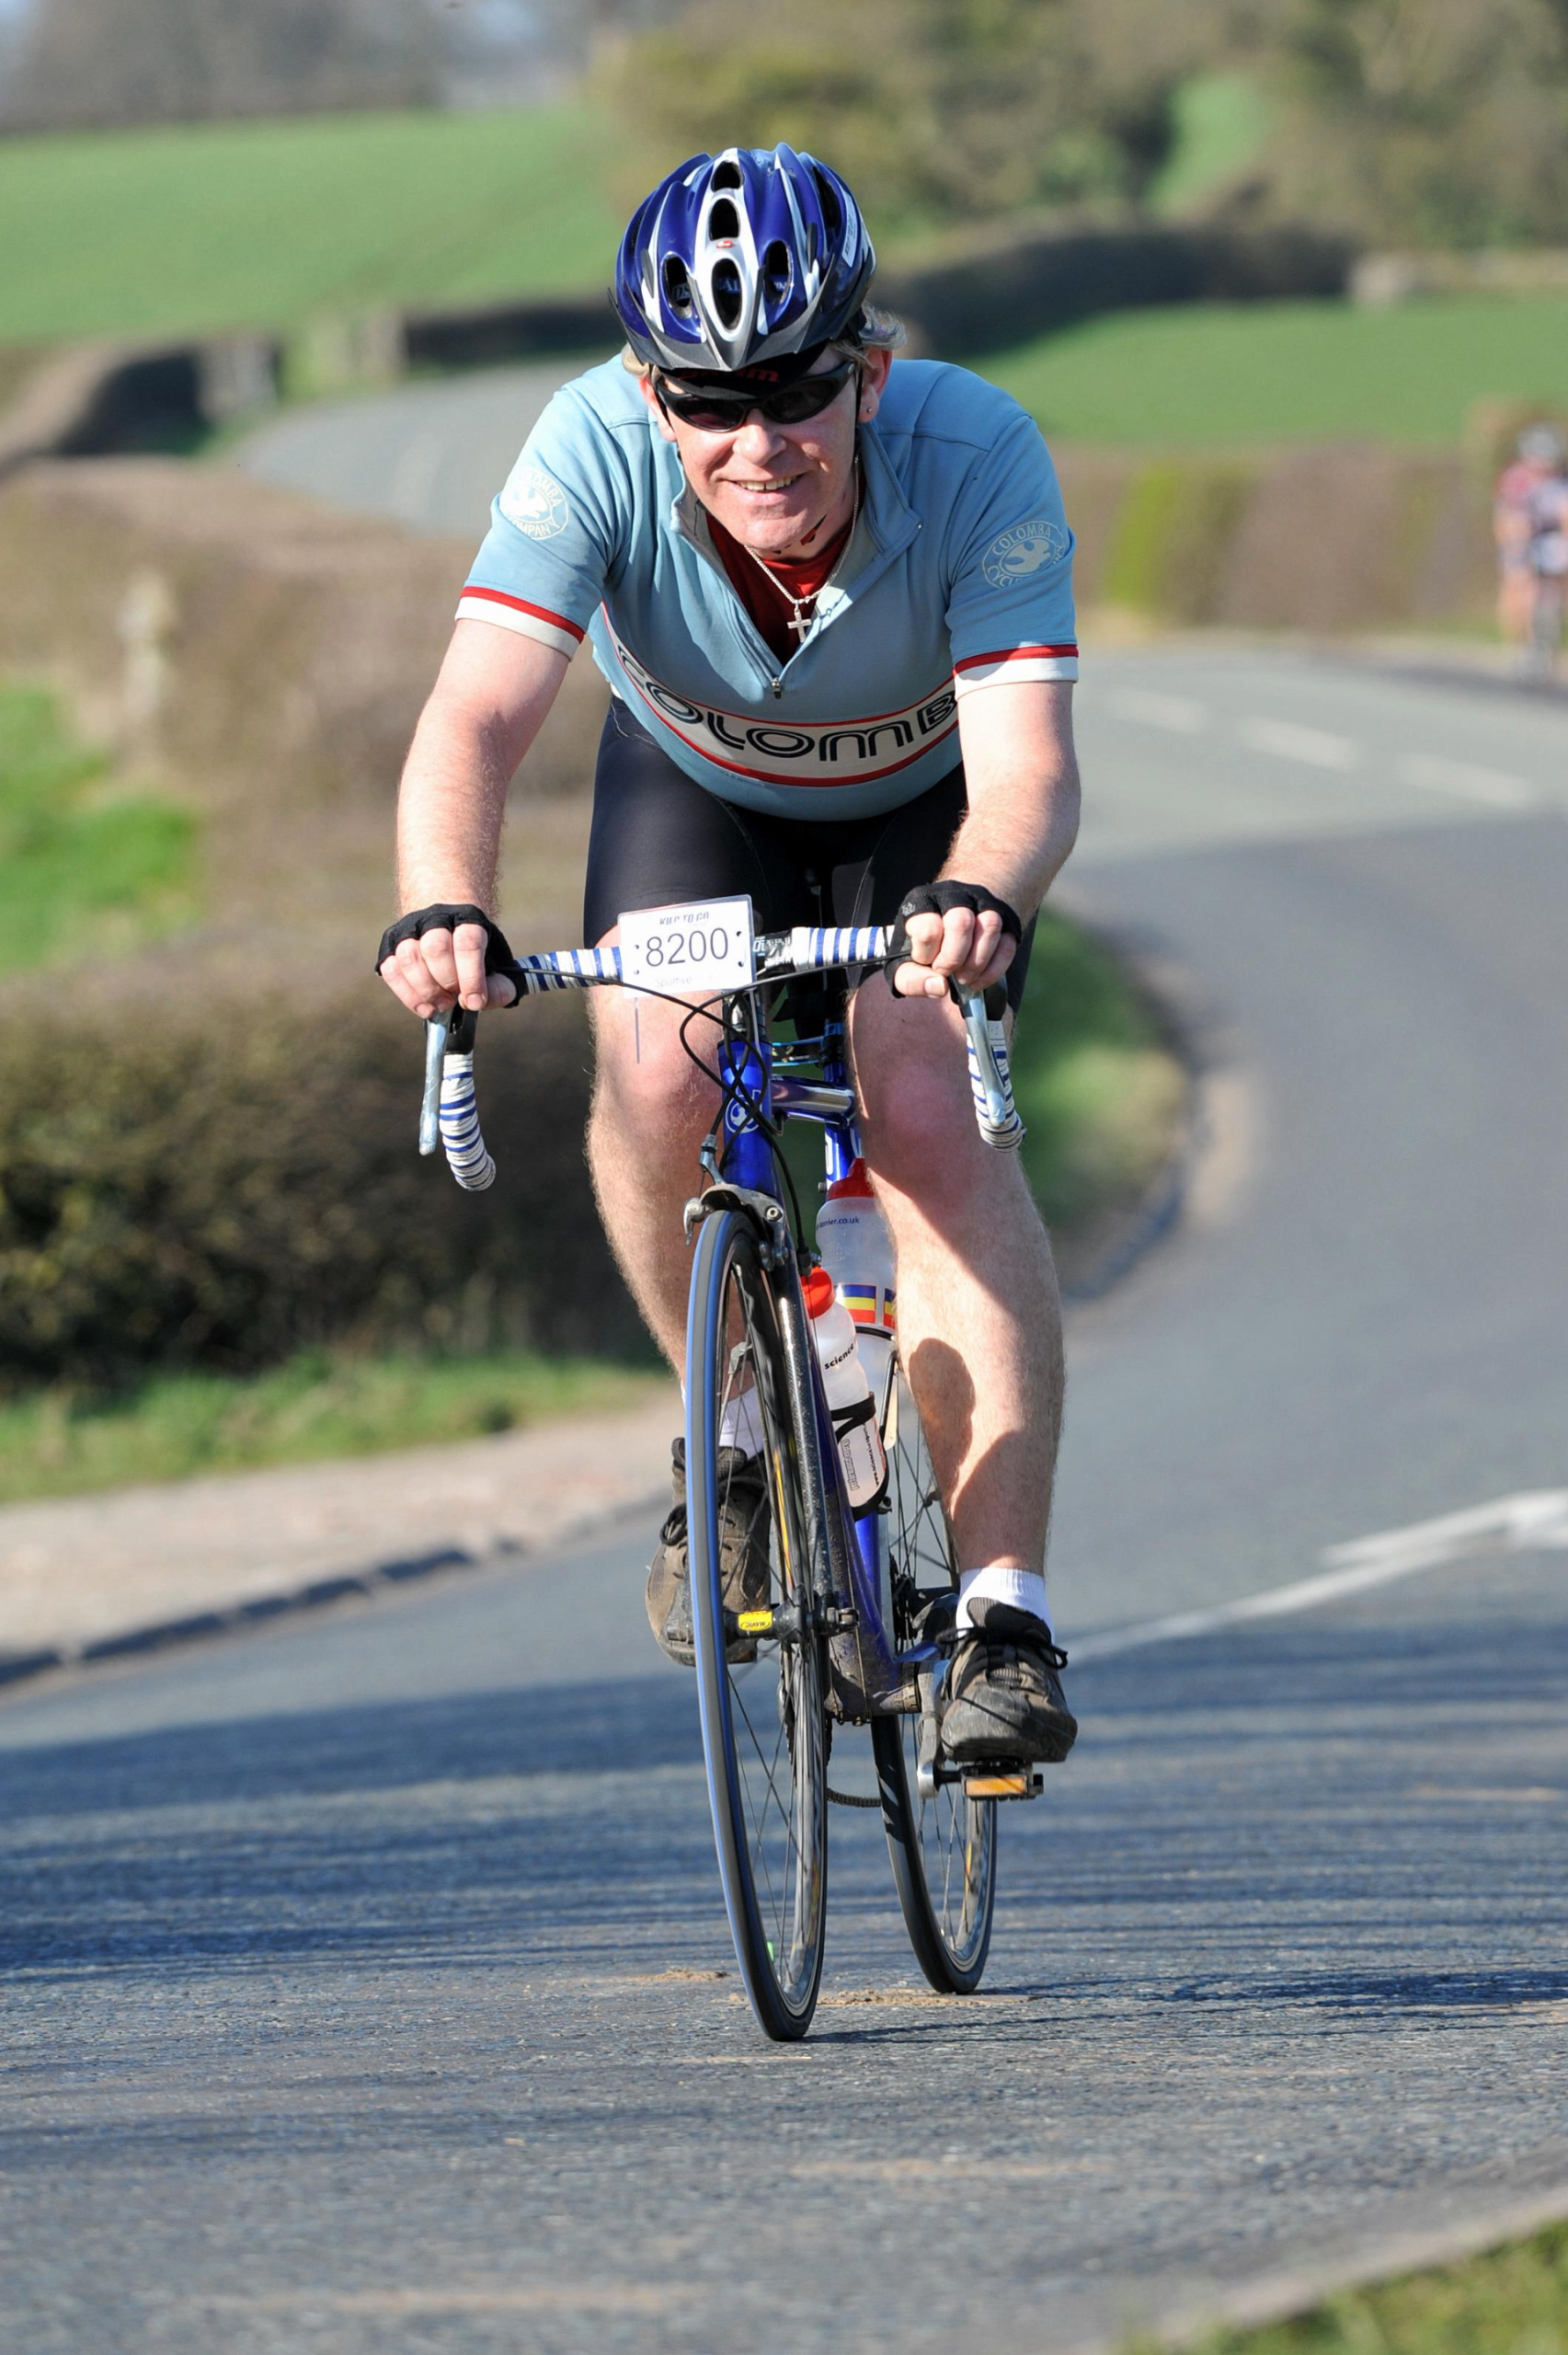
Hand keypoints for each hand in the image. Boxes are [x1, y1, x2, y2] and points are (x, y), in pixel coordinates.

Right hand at [375, 903, 520, 1017]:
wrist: (446, 922)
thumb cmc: (473, 950)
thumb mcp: (497, 961)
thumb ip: (500, 985)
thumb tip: (479, 1002)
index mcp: (467, 918)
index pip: (467, 943)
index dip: (471, 976)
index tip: (475, 1001)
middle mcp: (434, 918)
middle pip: (435, 948)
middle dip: (446, 981)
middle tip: (455, 1000)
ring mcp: (409, 931)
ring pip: (409, 957)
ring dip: (425, 989)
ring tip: (441, 1005)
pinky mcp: (390, 946)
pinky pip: (390, 969)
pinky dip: (406, 993)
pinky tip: (424, 1006)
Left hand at [887, 882, 1020, 999]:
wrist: (949, 925)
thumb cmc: (923, 948)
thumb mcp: (905, 962)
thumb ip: (911, 980)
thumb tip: (940, 987)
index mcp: (923, 903)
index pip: (928, 929)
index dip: (927, 956)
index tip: (927, 963)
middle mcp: (953, 896)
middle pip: (961, 922)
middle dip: (954, 958)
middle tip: (948, 972)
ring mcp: (983, 905)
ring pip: (990, 925)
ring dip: (977, 962)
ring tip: (964, 978)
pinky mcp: (1004, 921)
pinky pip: (1007, 944)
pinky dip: (994, 970)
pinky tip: (979, 980)